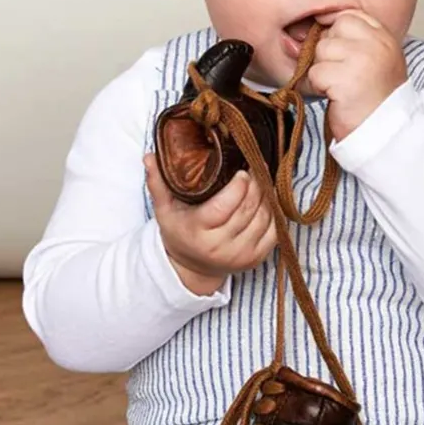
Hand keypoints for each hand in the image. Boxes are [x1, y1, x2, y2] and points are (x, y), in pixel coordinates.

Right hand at [144, 154, 277, 295]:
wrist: (192, 268)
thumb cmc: (179, 233)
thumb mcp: (164, 210)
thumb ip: (157, 182)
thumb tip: (149, 156)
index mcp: (199, 233)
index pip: (225, 205)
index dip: (238, 185)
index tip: (241, 171)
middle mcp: (221, 247)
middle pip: (248, 208)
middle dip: (256, 185)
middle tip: (256, 167)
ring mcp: (241, 255)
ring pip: (264, 217)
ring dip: (266, 196)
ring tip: (262, 180)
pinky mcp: (256, 259)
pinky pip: (274, 231)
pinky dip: (274, 212)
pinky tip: (268, 198)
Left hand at [306, 10, 407, 140]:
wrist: (387, 132)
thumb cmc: (376, 100)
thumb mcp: (377, 60)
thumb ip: (356, 40)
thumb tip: (319, 25)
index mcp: (384, 37)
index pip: (348, 16)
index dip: (335, 33)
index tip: (337, 54)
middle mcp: (375, 44)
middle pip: (330, 33)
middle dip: (327, 55)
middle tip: (341, 76)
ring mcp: (361, 59)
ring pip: (319, 51)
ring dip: (322, 72)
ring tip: (338, 88)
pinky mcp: (344, 79)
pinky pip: (314, 73)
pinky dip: (317, 87)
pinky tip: (334, 97)